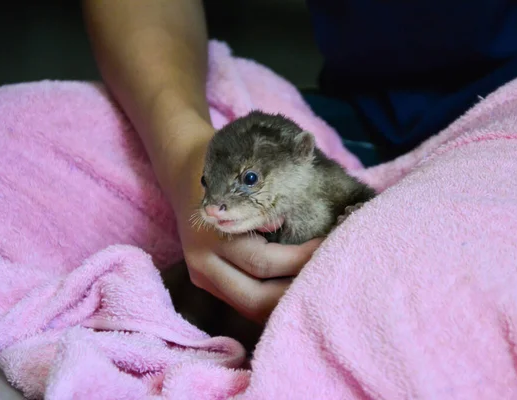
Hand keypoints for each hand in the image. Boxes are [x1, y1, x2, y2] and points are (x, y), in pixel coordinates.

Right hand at [174, 138, 323, 323]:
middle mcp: (203, 261)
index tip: (331, 248)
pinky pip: (243, 302)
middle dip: (296, 292)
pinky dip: (270, 302)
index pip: (264, 262)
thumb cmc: (227, 173)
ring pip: (249, 308)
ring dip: (284, 304)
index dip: (302, 260)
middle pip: (256, 297)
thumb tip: (307, 235)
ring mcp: (201, 276)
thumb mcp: (247, 185)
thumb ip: (270, 212)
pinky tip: (294, 292)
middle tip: (329, 277)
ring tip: (316, 289)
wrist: (185, 172)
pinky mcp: (205, 282)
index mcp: (213, 234)